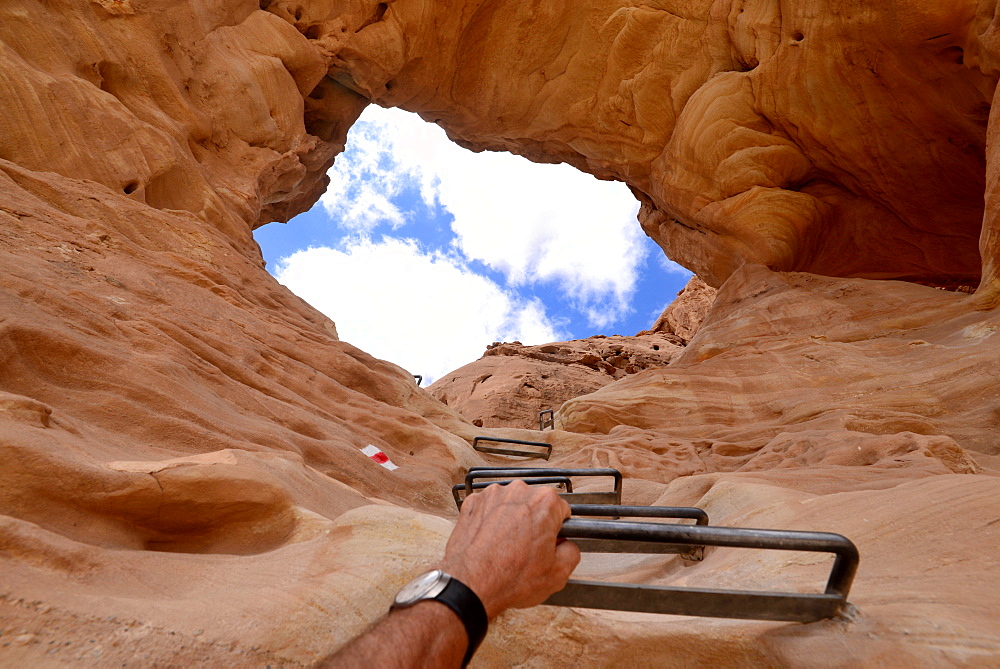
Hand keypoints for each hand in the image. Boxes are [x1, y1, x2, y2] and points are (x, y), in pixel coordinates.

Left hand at [438, 480, 580, 618]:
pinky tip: (491, 543)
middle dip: (534, 523)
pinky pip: (489, 509)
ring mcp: (493, 495)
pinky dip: (490, 522)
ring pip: (511, 506)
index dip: (558, 529)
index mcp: (545, 502)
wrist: (471, 584)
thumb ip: (572, 552)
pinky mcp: (473, 503)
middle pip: (535, 504)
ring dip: (511, 521)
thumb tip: (567, 545)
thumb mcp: (558, 574)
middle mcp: (519, 491)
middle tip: (528, 549)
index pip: (561, 510)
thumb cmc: (510, 577)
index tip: (550, 541)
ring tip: (506, 548)